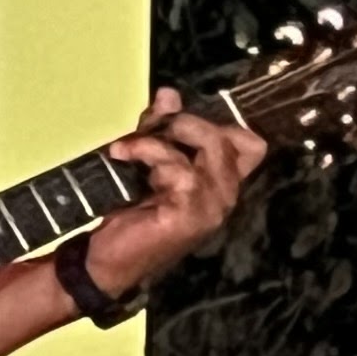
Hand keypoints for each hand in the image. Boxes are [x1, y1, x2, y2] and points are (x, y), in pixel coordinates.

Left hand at [79, 85, 267, 298]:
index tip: (173, 123)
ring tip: (124, 149)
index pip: (250, 144)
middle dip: (181, 123)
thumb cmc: (128, 216)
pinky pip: (181, 169)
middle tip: (142, 130)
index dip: (217, 123)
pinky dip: (149, 155)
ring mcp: (213, 206)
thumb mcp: (146, 165)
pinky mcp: (192, 214)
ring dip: (158, 139)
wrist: (105, 262)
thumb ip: (160, 131)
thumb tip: (169, 93)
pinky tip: (123, 160)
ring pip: (207, 147)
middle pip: (226, 136)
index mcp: (220, 183)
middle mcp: (225, 194)